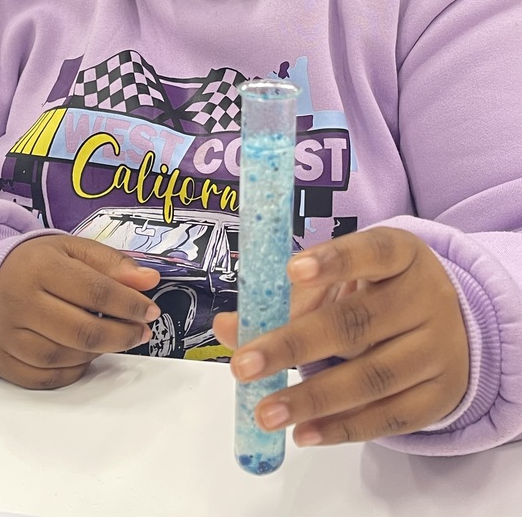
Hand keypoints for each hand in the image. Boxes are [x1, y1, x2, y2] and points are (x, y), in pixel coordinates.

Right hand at [0, 235, 160, 389]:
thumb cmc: (35, 264)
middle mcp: (20, 302)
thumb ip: (112, 263)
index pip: (96, 291)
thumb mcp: (73, 249)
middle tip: (140, 332)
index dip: (130, 304)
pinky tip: (85, 356)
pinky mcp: (0, 359)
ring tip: (113, 339)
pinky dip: (71, 372)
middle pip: (82, 331)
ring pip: (63, 357)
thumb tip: (148, 280)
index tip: (150, 310)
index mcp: (41, 267)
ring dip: (98, 353)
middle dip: (121, 335)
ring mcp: (7, 334)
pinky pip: (44, 378)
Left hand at [214, 227, 468, 445]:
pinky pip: (389, 418)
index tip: (291, 270)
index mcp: (402, 255)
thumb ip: (289, 297)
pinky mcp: (439, 395)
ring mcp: (438, 348)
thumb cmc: (381, 294)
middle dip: (295, 345)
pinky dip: (343, 428)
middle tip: (243, 366)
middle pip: (358, 323)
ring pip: (372, 377)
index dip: (334, 260)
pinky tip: (304, 433)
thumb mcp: (346, 278)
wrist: (455, 326)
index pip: (372, 251)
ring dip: (313, 398)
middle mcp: (426, 297)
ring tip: (266, 412)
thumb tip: (229, 327)